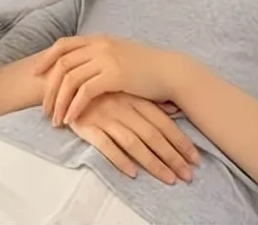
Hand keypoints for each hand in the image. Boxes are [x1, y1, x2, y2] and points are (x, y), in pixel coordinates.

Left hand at [37, 35, 183, 125]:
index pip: (63, 45)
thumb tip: (79, 68)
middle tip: (44, 108)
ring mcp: (106, 58)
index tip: (35, 75)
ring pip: (70, 78)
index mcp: (98, 39)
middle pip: (62, 63)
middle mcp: (99, 45)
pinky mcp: (114, 75)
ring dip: (59, 101)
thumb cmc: (145, 68)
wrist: (169, 72)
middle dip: (49, 87)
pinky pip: (84, 92)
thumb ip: (98, 57)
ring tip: (55, 120)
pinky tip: (71, 120)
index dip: (46, 59)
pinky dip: (74, 106)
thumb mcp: (118, 55)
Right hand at [68, 92, 198, 183]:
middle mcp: (123, 108)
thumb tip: (175, 111)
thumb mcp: (126, 90)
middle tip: (188, 176)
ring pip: (134, 143)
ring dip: (153, 163)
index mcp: (134, 99)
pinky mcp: (88, 126)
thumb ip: (149, 102)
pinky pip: (106, 145)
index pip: (163, 123)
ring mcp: (106, 117)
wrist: (62, 79)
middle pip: (153, 135)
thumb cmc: (99, 89)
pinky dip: (120, 159)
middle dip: (173, 157)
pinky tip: (132, 173)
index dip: (180, 141)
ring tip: (169, 179)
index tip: (195, 159)